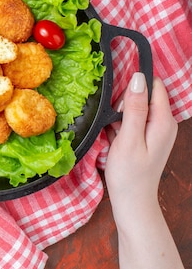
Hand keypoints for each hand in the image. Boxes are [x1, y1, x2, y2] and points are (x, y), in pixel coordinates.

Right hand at [105, 73, 177, 209]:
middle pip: (144, 95)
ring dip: (121, 114)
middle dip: (126, 102)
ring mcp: (156, 130)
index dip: (135, 87)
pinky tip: (116, 137)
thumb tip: (138, 79)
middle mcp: (164, 123)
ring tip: (115, 132)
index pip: (154, 86)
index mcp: (163, 121)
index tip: (120, 103)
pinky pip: (133, 120)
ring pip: (136, 107)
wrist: (132, 199)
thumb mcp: (128, 138)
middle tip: (116, 122)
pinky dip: (122, 124)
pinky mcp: (147, 136)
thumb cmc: (129, 173)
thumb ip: (134, 108)